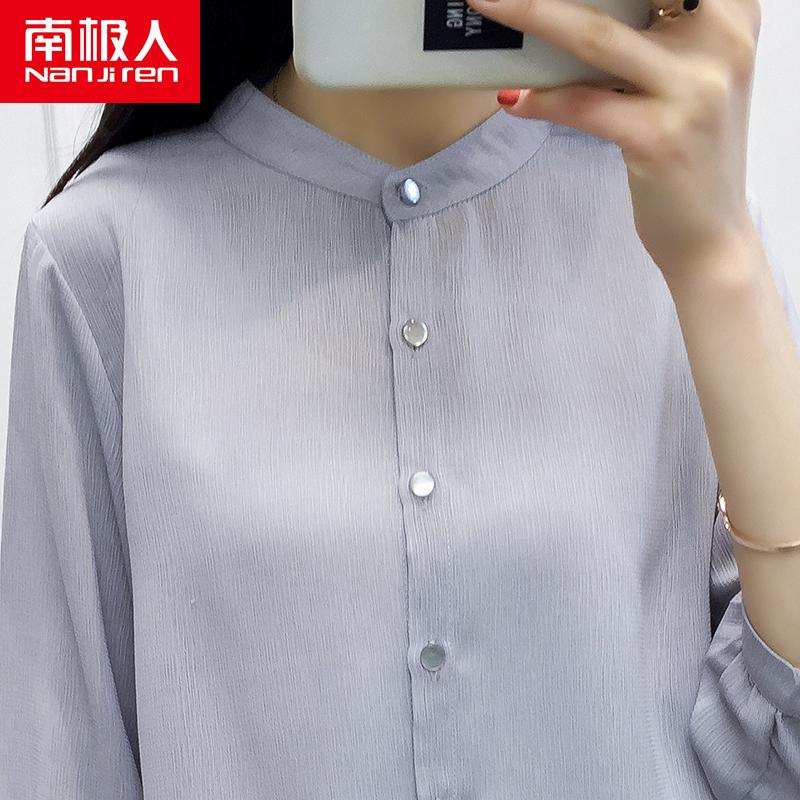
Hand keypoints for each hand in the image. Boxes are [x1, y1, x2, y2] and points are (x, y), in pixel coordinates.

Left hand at [465, 0, 761, 279]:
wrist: (710, 234)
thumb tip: (566, 13)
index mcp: (731, 16)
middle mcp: (722, 42)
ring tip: (488, 8)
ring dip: (530, 16)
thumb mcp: (685, 79)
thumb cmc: (688, 152)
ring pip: (595, 37)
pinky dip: (540, 100)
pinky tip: (513, 101)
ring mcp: (693, 90)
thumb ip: (651, 38)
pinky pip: (583, 104)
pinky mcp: (659, 137)